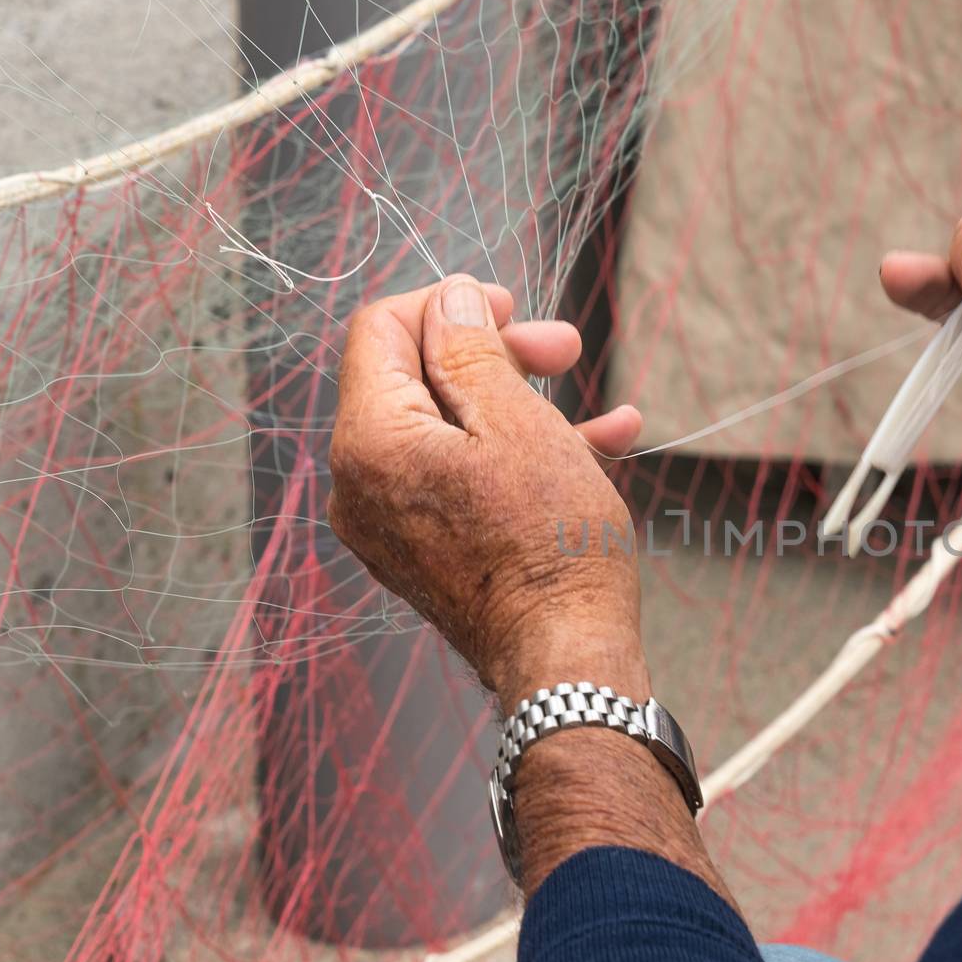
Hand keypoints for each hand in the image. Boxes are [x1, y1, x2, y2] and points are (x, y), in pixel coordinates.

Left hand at [329, 275, 646, 709]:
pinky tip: (598, 449)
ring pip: (450, 431)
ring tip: (599, 409)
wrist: (565, 661)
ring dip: (523, 406)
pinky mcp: (426, 554)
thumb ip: (473, 351)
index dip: (447, 304)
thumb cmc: (550, 545)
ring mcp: (391, 525)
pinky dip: (517, 458)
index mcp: (369, 441)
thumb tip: (449, 301)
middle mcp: (362, 483)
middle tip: (565, 349)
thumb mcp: (518, 424)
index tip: (510, 305)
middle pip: (418, 380)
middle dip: (496, 355)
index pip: (381, 331)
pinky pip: (461, 482)